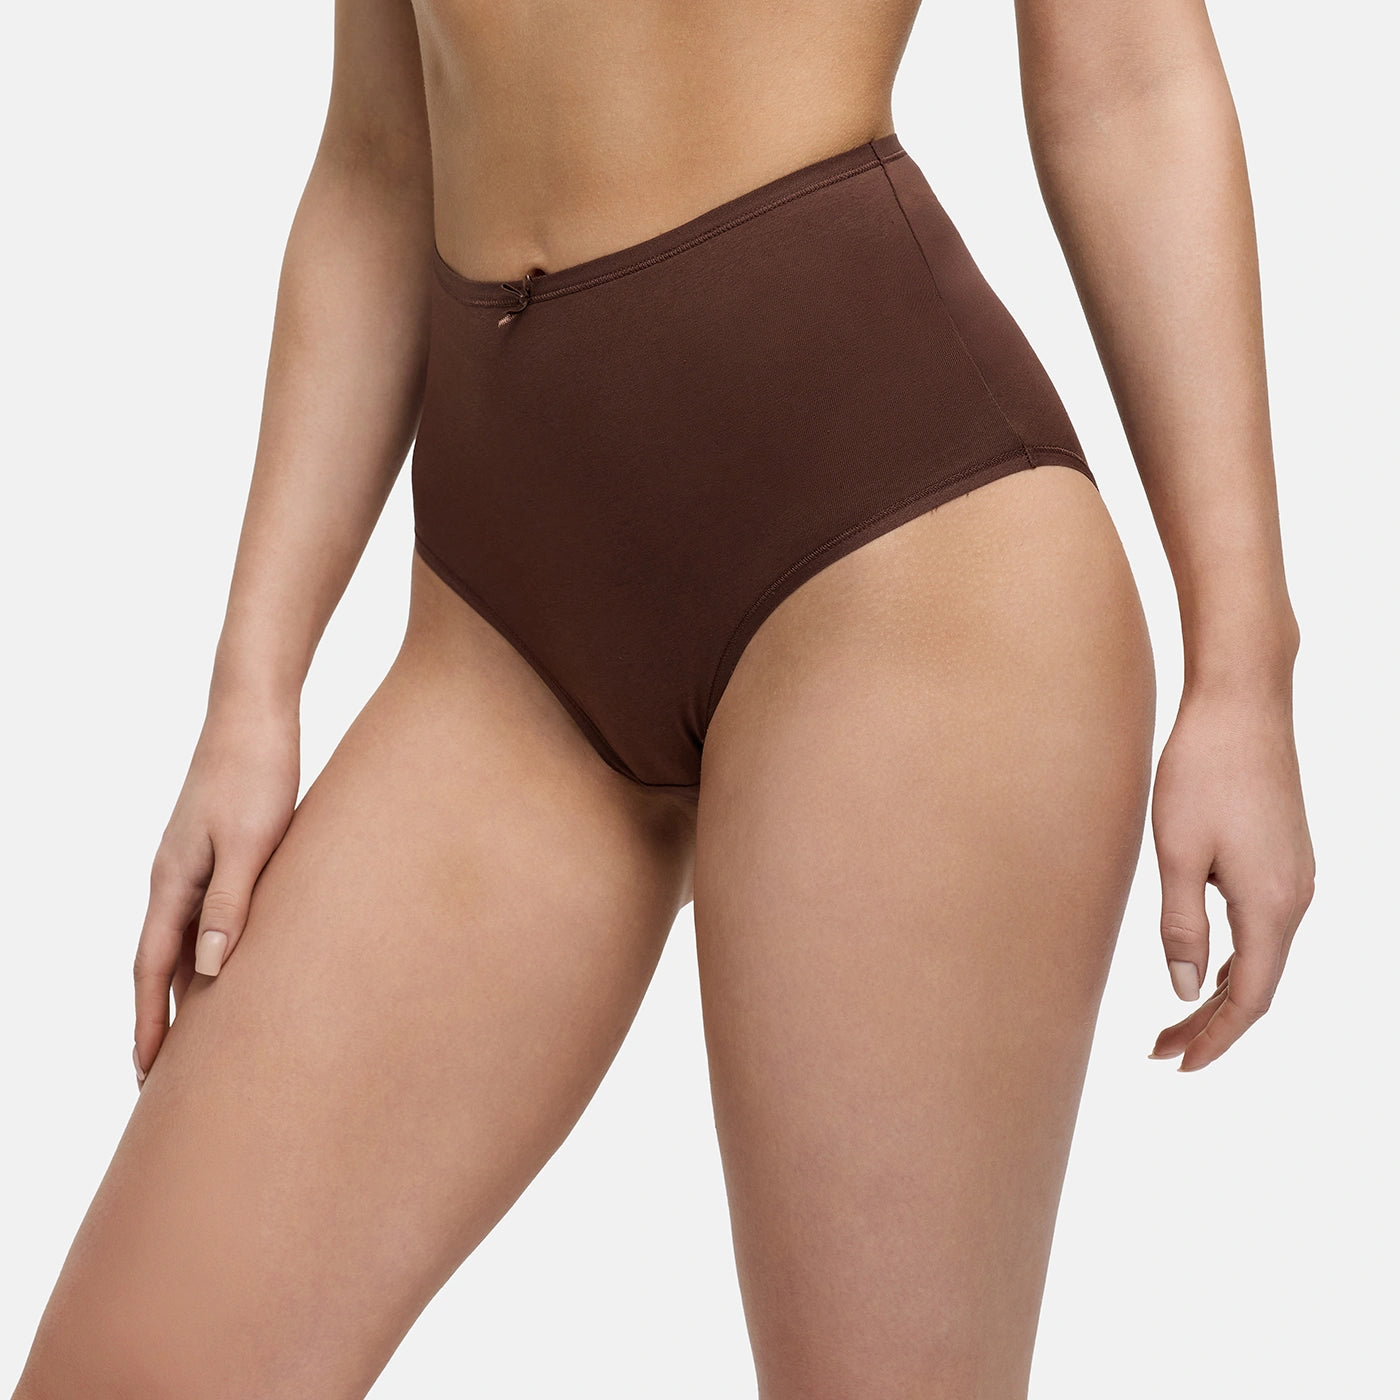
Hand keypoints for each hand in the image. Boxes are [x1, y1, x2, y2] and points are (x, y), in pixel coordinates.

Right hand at [131, 703, 299, 1086]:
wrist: (255, 714)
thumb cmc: (256, 773)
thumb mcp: (252, 843)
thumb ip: (233, 904)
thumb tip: (212, 971)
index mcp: (173, 883)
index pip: (152, 970)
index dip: (149, 1024)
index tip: (147, 1074)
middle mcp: (175, 879)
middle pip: (160, 965)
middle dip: (160, 1020)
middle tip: (166, 1078)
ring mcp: (194, 866)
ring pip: (183, 943)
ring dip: (186, 991)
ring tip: (200, 1040)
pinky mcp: (218, 852)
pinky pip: (206, 917)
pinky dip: (210, 952)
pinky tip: (232, 968)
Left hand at [1148, 685, 1313, 1070]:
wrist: (1243, 702)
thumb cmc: (1203, 770)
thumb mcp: (1178, 853)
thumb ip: (1180, 925)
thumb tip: (1181, 989)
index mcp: (1272, 905)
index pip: (1248, 999)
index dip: (1213, 1039)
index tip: (1177, 1067)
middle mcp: (1297, 898)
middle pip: (1257, 985)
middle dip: (1210, 1025)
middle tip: (1161, 1053)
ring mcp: (1296, 875)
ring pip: (1261, 956)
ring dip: (1218, 992)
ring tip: (1173, 1019)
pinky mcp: (1284, 855)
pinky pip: (1262, 927)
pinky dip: (1232, 957)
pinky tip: (1201, 962)